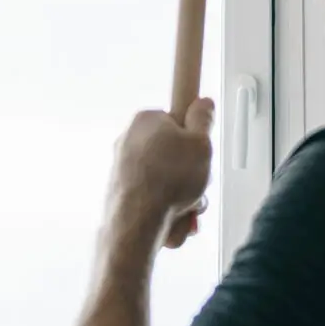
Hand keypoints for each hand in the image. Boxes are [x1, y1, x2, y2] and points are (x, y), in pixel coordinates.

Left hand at [108, 100, 213, 248]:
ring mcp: (122, 168)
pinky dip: (167, 209)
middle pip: (172, 153)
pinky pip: (153, 198)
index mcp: (146, 120)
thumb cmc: (169, 179)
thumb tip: (203, 103)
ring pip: (165, 179)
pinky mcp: (121, 193)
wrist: (136, 222)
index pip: (175, 120)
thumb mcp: (200, 143)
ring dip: (183, 195)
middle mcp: (129, 140)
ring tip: (188, 208)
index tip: (199, 151)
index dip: (192, 136)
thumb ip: (203, 120)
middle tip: (198, 183)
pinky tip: (174, 221)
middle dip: (190, 173)